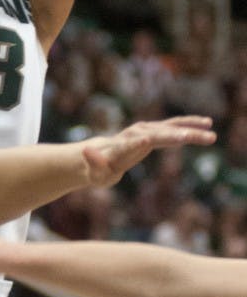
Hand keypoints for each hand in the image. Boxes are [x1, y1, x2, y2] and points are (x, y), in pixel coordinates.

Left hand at [80, 115, 215, 187]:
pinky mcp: (155, 130)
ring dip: (190, 129)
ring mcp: (146, 130)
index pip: (133, 144)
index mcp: (123, 147)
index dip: (139, 143)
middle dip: (176, 136)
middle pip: (158, 135)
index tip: (149, 140)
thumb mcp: (94, 173)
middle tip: (194, 137)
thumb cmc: (98, 170)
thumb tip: (87, 151)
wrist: (98, 155)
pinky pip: (174, 125)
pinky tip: (207, 123)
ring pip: (170, 128)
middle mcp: (136, 134)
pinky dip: (189, 123)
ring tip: (210, 134)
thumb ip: (93, 163)